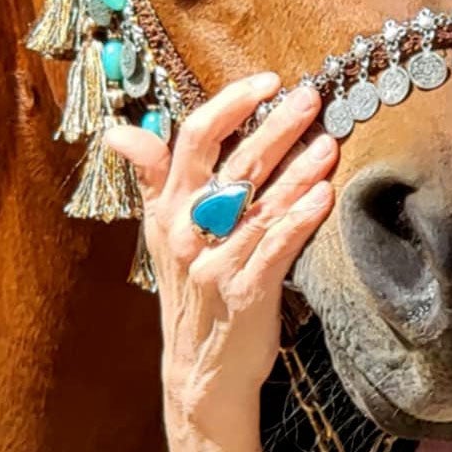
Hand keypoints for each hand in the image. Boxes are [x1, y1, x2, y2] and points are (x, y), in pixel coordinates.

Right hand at [104, 74, 337, 442]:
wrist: (200, 371)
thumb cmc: (192, 292)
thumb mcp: (163, 235)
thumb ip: (154, 179)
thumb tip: (121, 132)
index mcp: (169, 209)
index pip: (192, 140)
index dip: (228, 104)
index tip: (264, 81)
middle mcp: (188, 231)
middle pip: (234, 164)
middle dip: (275, 126)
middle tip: (311, 97)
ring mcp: (215, 263)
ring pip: (260, 204)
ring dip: (298, 170)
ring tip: (329, 142)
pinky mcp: (245, 293)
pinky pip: (276, 248)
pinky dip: (300, 219)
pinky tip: (324, 196)